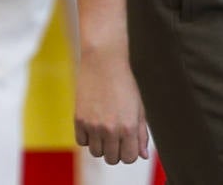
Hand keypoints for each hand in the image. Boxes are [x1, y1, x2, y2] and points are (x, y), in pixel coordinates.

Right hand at [75, 49, 148, 165]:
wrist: (103, 63)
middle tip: (117, 134)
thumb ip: (141, 133)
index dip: (130, 152)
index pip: (129, 158)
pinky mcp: (79, 120)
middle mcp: (111, 129)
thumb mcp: (138, 108)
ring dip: (101, 145)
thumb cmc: (124, 84)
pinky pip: (82, 142)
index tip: (128, 142)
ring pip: (97, 153)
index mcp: (129, 127)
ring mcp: (93, 126)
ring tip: (105, 127)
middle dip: (116, 150)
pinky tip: (94, 122)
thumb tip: (143, 155)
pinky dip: (88, 137)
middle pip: (112, 159)